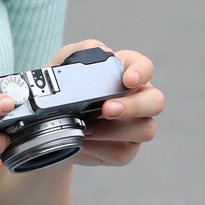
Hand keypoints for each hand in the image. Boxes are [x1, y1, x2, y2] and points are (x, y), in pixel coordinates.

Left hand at [56, 40, 162, 167]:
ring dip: (113, 131)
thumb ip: (81, 51)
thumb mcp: (62, 65)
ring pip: (144, 130)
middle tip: (106, 109)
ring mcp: (134, 126)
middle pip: (155, 102)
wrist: (49, 129)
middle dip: (134, 107)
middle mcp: (137, 99)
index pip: (145, 67)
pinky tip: (84, 143)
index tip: (128, 80)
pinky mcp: (125, 149)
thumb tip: (103, 51)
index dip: (141, 72)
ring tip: (86, 129)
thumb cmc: (62, 92)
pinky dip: (101, 149)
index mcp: (126, 73)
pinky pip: (123, 153)